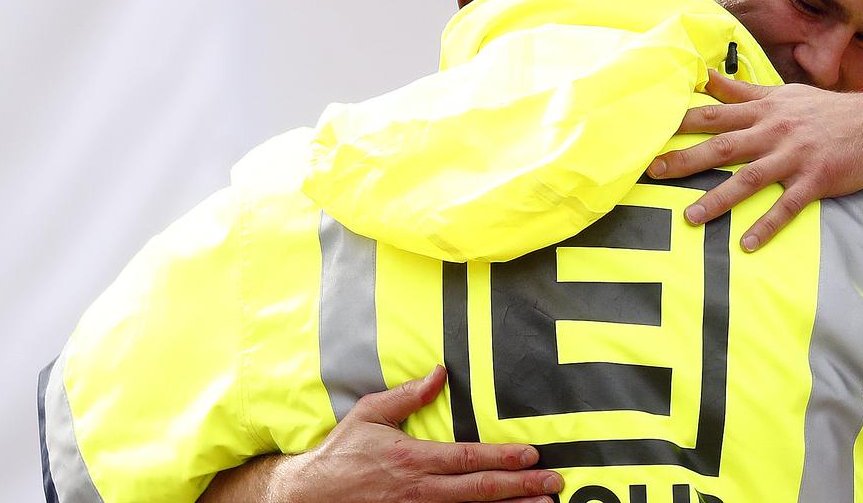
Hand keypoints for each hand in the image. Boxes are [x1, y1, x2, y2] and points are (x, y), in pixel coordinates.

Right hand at [275, 366, 561, 502]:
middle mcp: (420, 489)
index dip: (503, 458)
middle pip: (479, 490)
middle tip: (553, 483)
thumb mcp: (369, 415)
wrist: (309, 497)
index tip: (532, 456)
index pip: (468, 458)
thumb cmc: (340, 455)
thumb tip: (439, 372)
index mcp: (412, 459)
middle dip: (520, 486)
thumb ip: (407, 395)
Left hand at [647, 71, 862, 250]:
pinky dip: (766, 225)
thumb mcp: (783, 94)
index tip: (651, 130)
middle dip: (686, 160)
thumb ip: (743, 90)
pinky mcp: (814, 180)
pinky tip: (746, 244)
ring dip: (718, 200)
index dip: (682, 123)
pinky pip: (786, 207)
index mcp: (764, 110)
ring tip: (691, 218)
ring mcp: (794, 157)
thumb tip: (707, 76)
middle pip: (722, 146)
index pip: (715, 115)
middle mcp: (774, 131)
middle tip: (653, 173)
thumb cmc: (825, 110)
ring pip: (749, 179)